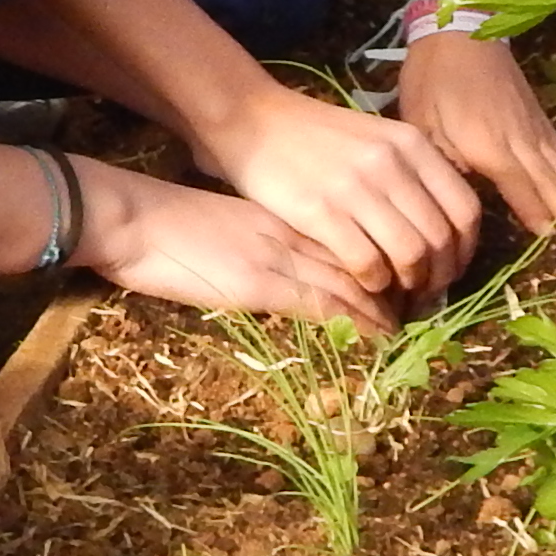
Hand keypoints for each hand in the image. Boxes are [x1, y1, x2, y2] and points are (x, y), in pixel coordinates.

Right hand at [74, 160, 393, 327]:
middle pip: (364, 256)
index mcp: (283, 215)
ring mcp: (279, 256)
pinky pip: (324, 305)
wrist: (133, 217)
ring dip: (384, 311)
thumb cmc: (167, 223)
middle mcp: (292, 231)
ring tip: (406, 333)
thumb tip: (279, 262)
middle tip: (422, 311)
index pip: (351, 234)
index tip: (402, 284)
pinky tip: (379, 340)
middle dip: (397, 286)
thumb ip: (262, 239)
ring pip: (354, 282)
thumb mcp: (228, 226)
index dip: (382, 260)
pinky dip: (357, 324)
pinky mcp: (261, 283)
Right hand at [192, 81, 482, 304]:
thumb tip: (442, 229)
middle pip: (441, 238)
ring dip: (409, 285)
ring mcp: (356, 186)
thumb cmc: (315, 135)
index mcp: (411, 144)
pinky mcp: (320, 210)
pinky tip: (365, 284)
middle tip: (425, 293)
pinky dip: (373, 283)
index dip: (465, 250)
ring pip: (410, 255)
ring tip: (397, 293)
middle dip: (439, 276)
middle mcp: (391, 163)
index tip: (452, 269)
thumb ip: (411, 172)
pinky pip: (367, 263)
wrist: (252, 118)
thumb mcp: (375, 138)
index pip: (465, 209)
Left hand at [393, 27, 555, 239]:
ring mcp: (533, 126)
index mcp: (490, 147)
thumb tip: (464, 196)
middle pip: (550, 183)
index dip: (538, 214)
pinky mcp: (537, 114)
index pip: (520, 189)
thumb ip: (446, 164)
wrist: (461, 27)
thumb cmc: (434, 78)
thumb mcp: (424, 125)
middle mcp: (520, 141)